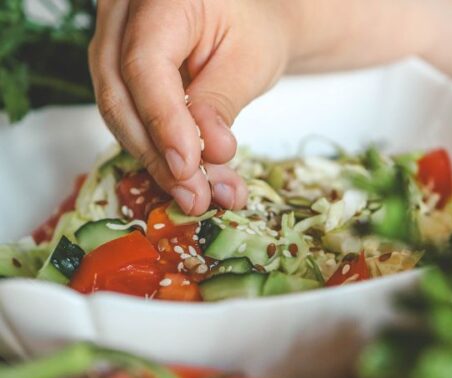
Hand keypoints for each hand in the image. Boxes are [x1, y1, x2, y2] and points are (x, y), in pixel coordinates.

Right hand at [89, 0, 291, 213]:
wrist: (246, 22)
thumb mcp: (250, 61)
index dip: (164, 123)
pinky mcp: (118, 76)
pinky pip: (128, 119)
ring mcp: (112, 45)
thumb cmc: (252, 29)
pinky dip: (158, 154)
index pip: (144, 65)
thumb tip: (208, 153)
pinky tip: (188, 181)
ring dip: (158, 164)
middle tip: (195, 198)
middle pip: (119, 95)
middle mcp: (121, 16)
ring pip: (118, 114)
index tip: (188, 168)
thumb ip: (222, 103)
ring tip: (199, 197)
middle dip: (158, 157)